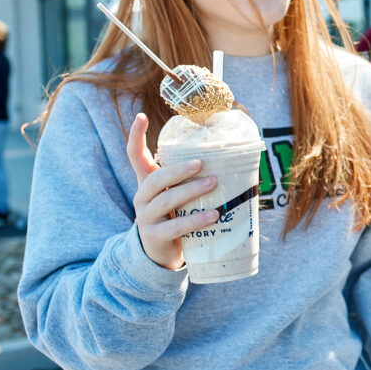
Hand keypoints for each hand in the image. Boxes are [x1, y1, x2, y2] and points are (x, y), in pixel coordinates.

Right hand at [126, 113, 218, 270]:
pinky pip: (175, 227)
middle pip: (156, 178)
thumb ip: (194, 179)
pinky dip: (196, 220)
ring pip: (167, 200)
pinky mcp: (154, 237)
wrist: (163, 253)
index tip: (140, 116)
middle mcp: (143, 197)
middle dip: (179, 169)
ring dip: (192, 191)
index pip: (135, 155)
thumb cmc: (177, 215)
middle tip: (201, 163)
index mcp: (148, 182)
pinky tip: (213, 215)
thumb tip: (234, 158)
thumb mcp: (180, 195)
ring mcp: (146, 217)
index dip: (135, 136)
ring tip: (214, 184)